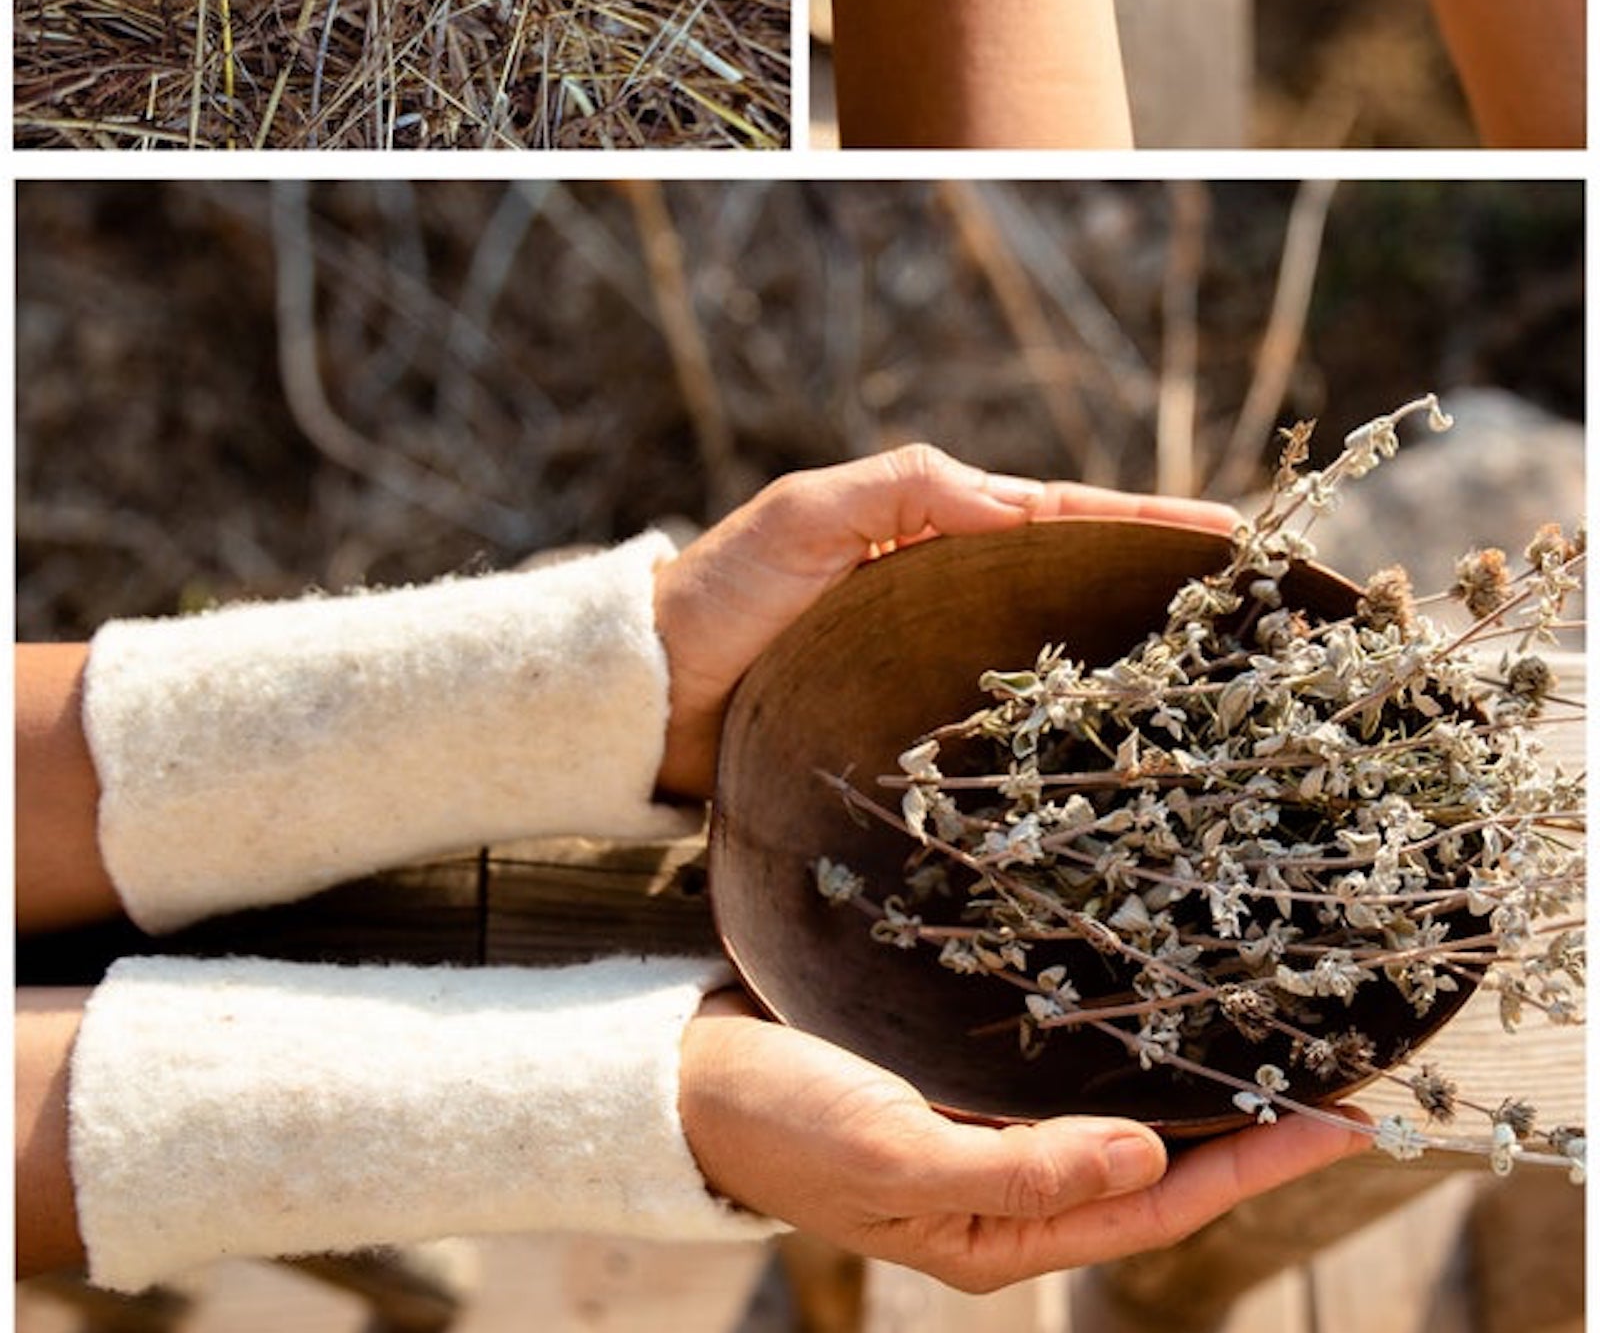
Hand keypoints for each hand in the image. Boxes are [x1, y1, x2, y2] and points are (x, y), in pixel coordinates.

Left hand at [652, 443, 1236, 796]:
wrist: (640, 702)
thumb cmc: (719, 595)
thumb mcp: (806, 516)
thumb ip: (902, 491)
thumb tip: (1012, 503)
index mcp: (933, 534)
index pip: (1059, 520)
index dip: (1145, 526)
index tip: (1231, 535)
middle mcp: (946, 602)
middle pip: (1073, 594)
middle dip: (1159, 599)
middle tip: (1252, 624)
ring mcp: (934, 677)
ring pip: (1052, 672)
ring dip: (1128, 680)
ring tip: (1217, 699)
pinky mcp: (913, 747)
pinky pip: (1005, 744)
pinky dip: (1064, 749)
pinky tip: (1118, 774)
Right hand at [681, 992, 1366, 1291]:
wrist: (692, 1078)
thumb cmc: (786, 1124)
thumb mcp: (897, 1159)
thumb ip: (1022, 1170)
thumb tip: (1150, 1162)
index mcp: (1003, 1232)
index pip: (1161, 1206)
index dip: (1256, 1166)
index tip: (1342, 1122)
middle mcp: (1012, 1190)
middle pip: (1160, 1165)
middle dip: (1250, 1129)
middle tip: (1340, 1078)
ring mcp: (989, 1133)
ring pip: (1120, 1112)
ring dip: (1195, 1083)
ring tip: (1274, 1042)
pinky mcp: (962, 1078)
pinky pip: (1069, 1068)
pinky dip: (1126, 1042)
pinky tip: (1159, 1008)